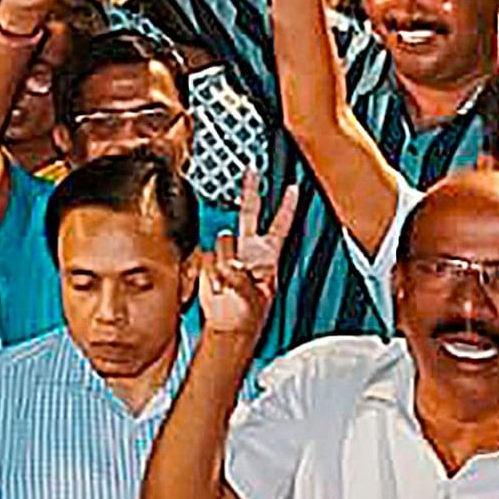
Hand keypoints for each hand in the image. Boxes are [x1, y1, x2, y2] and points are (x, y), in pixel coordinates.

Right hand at [196, 170, 285, 352]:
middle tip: (253, 171)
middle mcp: (249, 251)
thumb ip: (241, 278)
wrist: (227, 327)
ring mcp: (228, 255)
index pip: (280, 225)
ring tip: (226, 283)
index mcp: (268, 257)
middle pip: (249, 214)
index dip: (287, 206)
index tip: (293, 188)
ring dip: (223, 260)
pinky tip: (216, 285)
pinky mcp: (208, 262)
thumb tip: (229, 266)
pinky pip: (205, 256)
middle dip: (251, 191)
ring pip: (221, 241)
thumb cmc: (248, 315)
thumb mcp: (253, 297)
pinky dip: (209, 270)